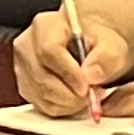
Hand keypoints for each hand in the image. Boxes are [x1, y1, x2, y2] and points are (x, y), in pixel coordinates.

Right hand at [10, 4, 129, 119]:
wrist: (88, 48)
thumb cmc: (95, 44)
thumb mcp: (111, 45)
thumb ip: (105, 58)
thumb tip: (91, 74)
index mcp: (45, 26)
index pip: (49, 51)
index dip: (68, 73)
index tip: (87, 87)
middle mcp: (27, 45)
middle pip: (42, 77)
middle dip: (71, 93)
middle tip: (93, 95)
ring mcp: (23, 66)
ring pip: (42, 94)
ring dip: (69, 102)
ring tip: (87, 94)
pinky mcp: (25, 85)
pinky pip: (41, 105)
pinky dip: (62, 108)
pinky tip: (75, 98)